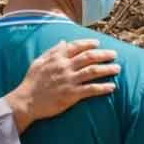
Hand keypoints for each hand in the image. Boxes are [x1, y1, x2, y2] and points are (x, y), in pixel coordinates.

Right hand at [4, 40, 119, 130]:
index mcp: (57, 58)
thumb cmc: (31, 82)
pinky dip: (103, 88)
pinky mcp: (71, 95)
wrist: (26, 101)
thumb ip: (52, 51)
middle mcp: (64, 67)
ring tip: (117, 68)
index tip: (98, 43)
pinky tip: (112, 87)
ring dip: (107, 69)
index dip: (89, 43)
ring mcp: (69, 81)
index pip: (76, 46)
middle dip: (104, 54)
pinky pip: (91, 89)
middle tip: (114, 54)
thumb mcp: (38, 62)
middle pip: (89, 57)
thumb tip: (63, 42)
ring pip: (93, 71)